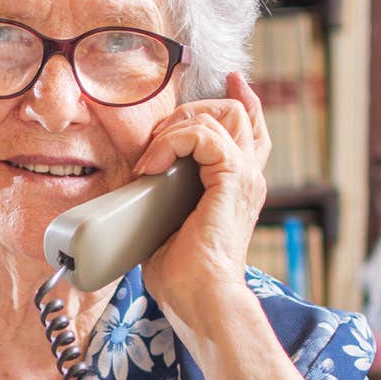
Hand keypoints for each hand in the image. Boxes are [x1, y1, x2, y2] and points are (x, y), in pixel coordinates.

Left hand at [131, 71, 270, 329]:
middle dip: (192, 111)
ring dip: (177, 126)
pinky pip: (203, 135)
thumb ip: (160, 202)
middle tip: (158, 138)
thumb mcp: (166, 227)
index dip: (243, 100)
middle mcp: (249, 177)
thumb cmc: (182, 277)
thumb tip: (130, 193)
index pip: (250, 131)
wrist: (201, 299)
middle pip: (237, 112)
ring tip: (151, 159)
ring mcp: (244, 176)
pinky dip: (171, 142)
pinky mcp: (231, 178)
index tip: (231, 80)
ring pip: (223, 114)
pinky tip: (151, 167)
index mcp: (237, 187)